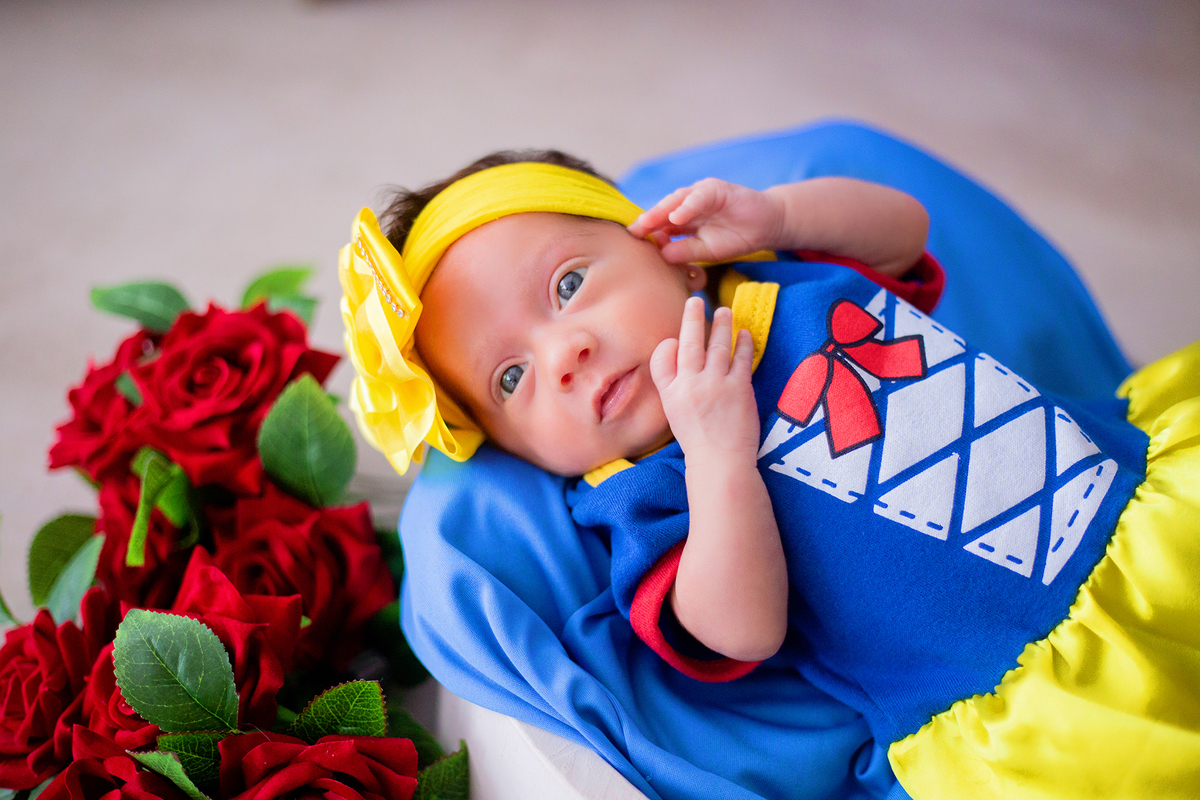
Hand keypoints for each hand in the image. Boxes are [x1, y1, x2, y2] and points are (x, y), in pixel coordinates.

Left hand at [628, 178, 782, 263]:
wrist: (765, 227)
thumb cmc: (735, 238)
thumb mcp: (706, 251)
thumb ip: (684, 251)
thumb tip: (661, 256)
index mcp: (682, 221)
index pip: (659, 226)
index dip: (646, 233)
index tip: (631, 244)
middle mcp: (687, 205)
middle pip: (663, 212)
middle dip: (647, 222)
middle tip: (632, 232)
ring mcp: (700, 195)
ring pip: (676, 201)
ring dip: (662, 211)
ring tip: (647, 223)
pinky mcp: (716, 188)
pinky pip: (699, 196)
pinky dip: (687, 206)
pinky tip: (677, 217)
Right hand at [650, 297, 758, 463]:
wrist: (721, 462)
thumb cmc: (698, 440)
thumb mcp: (674, 413)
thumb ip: (674, 384)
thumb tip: (679, 354)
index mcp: (671, 393)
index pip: (663, 357)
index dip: (669, 343)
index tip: (676, 336)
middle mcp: (690, 385)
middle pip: (690, 342)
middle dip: (692, 318)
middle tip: (696, 300)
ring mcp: (716, 384)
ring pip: (717, 344)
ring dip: (721, 324)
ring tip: (723, 310)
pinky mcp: (739, 388)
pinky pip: (741, 357)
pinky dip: (742, 343)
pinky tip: (743, 334)